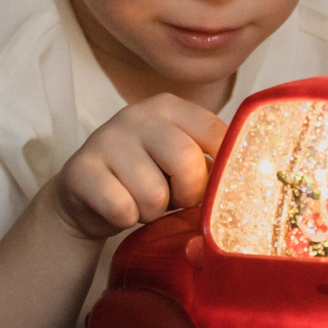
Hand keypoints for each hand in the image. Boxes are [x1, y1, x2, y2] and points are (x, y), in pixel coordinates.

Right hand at [49, 94, 228, 240]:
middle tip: (172, 199)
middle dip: (186, 195)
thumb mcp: (180, 164)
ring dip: (152, 212)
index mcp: (170, 108)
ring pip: (153, 194)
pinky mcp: (81, 169)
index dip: (219, 171)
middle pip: (187, 162)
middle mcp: (137, 114)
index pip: (216, 133)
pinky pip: (122, 208)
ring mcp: (106, 138)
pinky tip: (118, 208)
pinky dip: (126, 219)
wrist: (87, 198)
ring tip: (140, 202)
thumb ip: (210, 165)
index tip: (208, 187)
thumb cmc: (147, 180)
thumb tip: (246, 187)